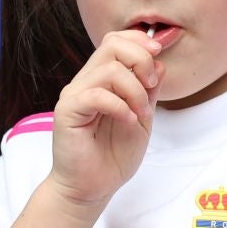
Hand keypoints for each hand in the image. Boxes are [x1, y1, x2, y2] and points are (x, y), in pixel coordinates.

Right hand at [48, 30, 163, 209]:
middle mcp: (85, 81)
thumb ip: (149, 90)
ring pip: (108, 70)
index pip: (116, 40)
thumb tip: (159, 62)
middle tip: (151, 87)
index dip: (139, 40)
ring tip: (141, 114)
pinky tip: (128, 121)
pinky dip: (120, 106)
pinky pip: (96, 95)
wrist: (93, 187)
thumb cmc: (114, 154)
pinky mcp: (67, 112)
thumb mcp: (143, 116)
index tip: (159, 53)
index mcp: (102, 78)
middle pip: (112, 45)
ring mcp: (74, 95)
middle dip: (141, 59)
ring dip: (135, 90)